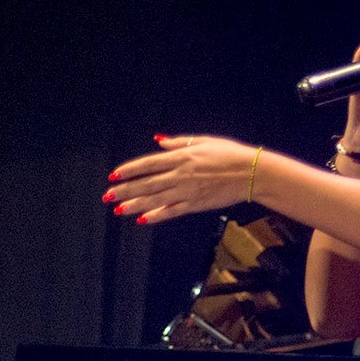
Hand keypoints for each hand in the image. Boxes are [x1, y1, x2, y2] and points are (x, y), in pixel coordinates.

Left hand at [103, 135, 258, 224]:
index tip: (114, 175)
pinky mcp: (196, 204)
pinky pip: (172, 211)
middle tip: (108, 196)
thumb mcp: (203, 141)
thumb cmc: (229, 153)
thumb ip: (179, 143)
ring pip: (155, 200)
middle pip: (147, 184)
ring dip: (135, 205)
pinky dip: (157, 216)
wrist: (251, 173)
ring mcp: (187, 191)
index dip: (130, 170)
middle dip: (125, 190)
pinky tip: (143, 219)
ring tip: (118, 209)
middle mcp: (181, 175)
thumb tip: (158, 141)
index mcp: (182, 157)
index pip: (149, 164)